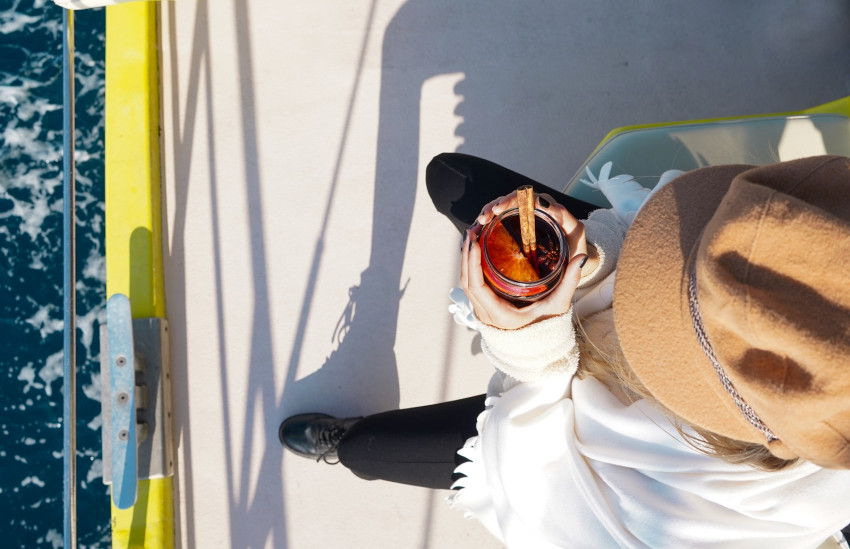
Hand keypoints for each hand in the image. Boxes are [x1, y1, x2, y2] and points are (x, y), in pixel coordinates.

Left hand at [460, 191, 587, 329]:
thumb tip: (581, 258)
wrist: (538, 347)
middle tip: (472, 230)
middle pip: (466, 281)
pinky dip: (471, 266)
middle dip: (467, 254)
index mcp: (499, 315)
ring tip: (473, 235)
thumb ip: (569, 282)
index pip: (476, 287)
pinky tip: (476, 249)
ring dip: (466, 258)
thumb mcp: (558, 305)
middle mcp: (486, 314)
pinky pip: (471, 284)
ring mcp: (482, 311)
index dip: (472, 263)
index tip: (475, 242)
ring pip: (466, 282)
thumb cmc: (548, 327)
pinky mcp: (483, 307)